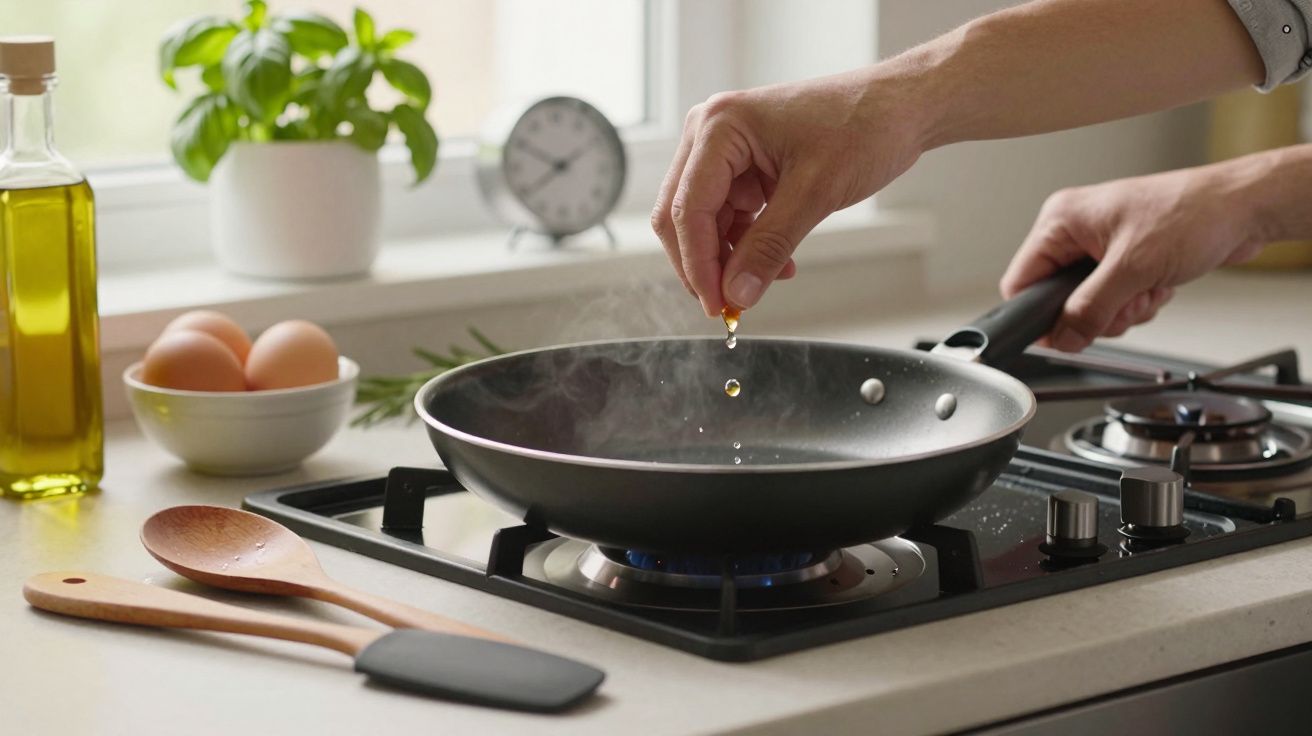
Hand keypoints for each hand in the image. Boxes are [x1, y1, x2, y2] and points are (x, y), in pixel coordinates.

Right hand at [651, 71, 926, 315]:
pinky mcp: (744, 165)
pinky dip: (747, 243)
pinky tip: (779, 261)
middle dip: (705, 263)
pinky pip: (730, 215)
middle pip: (682, 214)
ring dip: (730, 257)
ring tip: (767, 277)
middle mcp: (710, 133)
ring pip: (704, 220)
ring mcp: (725, 148)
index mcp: (719, 126)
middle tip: (730, 305)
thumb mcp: (815, 193)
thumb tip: (738, 293)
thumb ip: (769, 247)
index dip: (698, 264)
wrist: (899, 107)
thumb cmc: (863, 125)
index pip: (687, 209)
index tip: (719, 306)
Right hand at [1000, 163, 1267, 351]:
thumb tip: (1062, 338)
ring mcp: (1100, 245)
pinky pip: (1113, 299)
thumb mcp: (1133, 270)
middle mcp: (1076, 231)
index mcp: (1061, 220)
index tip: (1062, 333)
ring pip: (1089, 304)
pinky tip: (1158, 285)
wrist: (1244, 209)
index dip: (1039, 314)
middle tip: (1125, 300)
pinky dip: (1136, 301)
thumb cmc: (1193, 214)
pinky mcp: (1124, 258)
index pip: (1022, 280)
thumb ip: (1090, 309)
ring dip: (1121, 308)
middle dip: (1096, 311)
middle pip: (1058, 299)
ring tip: (1148, 287)